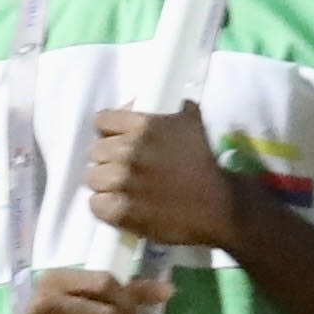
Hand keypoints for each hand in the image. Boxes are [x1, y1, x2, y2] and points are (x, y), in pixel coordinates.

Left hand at [79, 108, 254, 257]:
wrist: (220, 204)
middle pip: (96, 151)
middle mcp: (128, 150)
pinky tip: (121, 206)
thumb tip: (144, 104)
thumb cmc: (206, 162)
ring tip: (123, 189)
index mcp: (142, 125)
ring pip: (92, 178)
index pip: (102, 121)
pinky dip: (105, 206)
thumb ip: (168, 109)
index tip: (118, 139)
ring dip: (106, 183)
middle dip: (108, 158)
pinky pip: (95, 204)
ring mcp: (122, 181)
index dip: (109, 130)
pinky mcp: (121, 209)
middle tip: (125, 168)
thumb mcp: (191, 123)